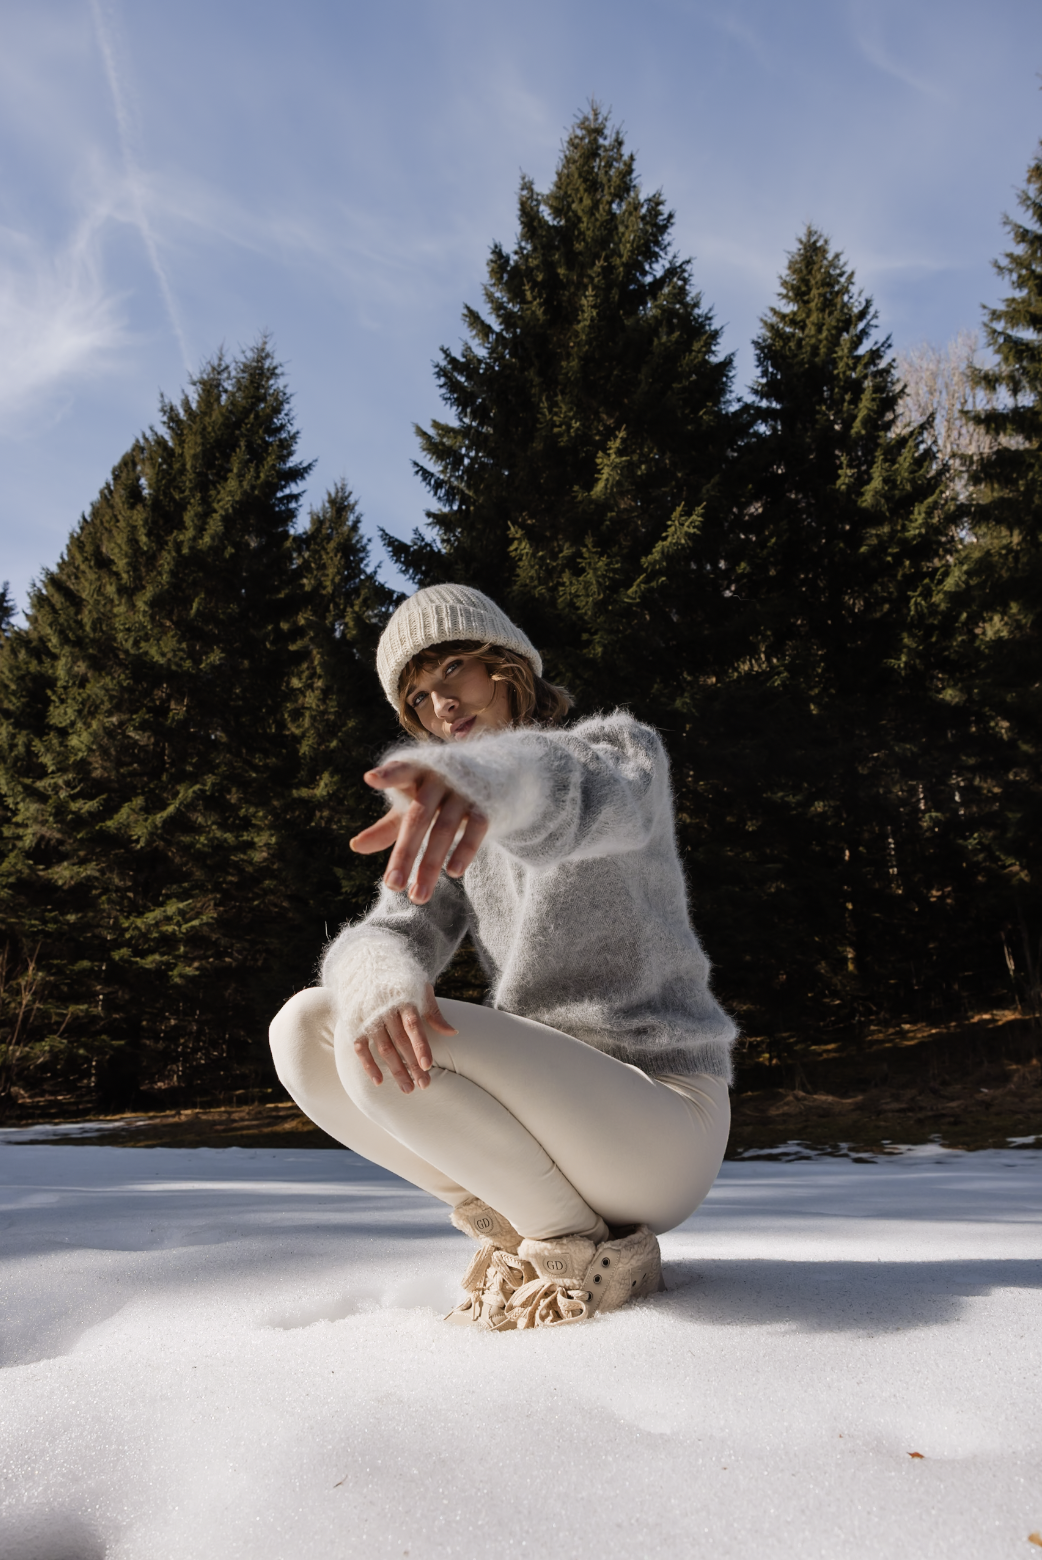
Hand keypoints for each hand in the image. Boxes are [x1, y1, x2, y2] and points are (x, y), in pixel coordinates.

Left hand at [350, 760, 488, 903]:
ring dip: (430, 865)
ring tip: (418, 897)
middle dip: (405, 853)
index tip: (370, 779)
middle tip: (392, 886)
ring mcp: (463, 792)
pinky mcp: (484, 806)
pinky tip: (453, 872)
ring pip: (445, 829)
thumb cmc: (435, 793)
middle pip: (418, 817)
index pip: (401, 771)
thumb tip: (355, 846)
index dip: (387, 776)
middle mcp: (439, 779)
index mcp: (416, 773)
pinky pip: (476, 829)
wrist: (489, 772)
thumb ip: (386, 826)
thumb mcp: (409, 805)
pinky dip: (465, 851)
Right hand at [355, 984, 456, 1092]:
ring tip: (408, 1089)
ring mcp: (368, 1017)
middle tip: (424, 1085)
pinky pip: (360, 1048)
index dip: (420, 1045)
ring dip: (395, 1070)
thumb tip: (453, 1032)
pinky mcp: (355, 1024)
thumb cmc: (399, 981)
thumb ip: (433, 1012)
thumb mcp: (418, 989)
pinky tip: (379, 1082)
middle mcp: (384, 1009)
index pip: (413, 1025)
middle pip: (400, 1041)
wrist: (365, 964)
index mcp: (403, 999)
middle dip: (412, 1065)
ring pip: (383, 1048)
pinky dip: (368, 1065)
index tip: (427, 1065)